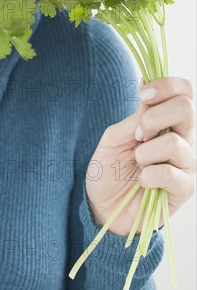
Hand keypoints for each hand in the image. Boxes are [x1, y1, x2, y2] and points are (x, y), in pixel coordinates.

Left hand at [86, 77, 195, 235]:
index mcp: (167, 122)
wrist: (102, 206)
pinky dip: (149, 175)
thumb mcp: (115, 137)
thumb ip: (135, 116)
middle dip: (153, 117)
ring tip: (137, 164)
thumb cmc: (109, 170)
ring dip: (145, 153)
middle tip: (137, 135)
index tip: (142, 94)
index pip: (184, 92)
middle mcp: (182, 139)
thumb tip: (147, 82)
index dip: (166, 85)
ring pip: (174, 143)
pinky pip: (171, 173)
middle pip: (186, 108)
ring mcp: (185, 164)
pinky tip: (143, 181)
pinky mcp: (184, 189)